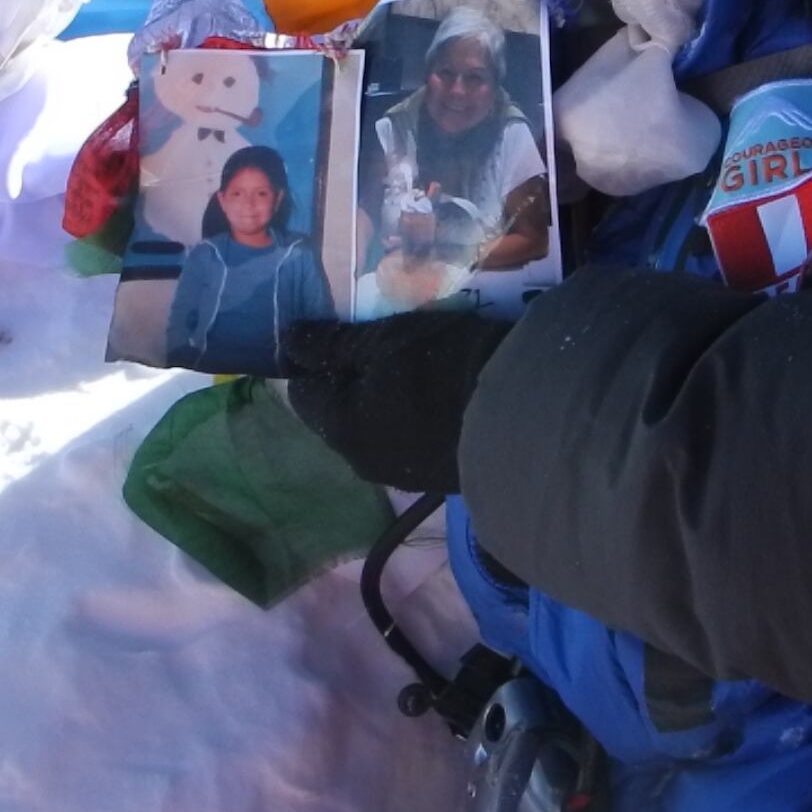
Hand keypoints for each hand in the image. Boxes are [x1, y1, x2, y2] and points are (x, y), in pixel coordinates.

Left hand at [279, 313, 509, 492]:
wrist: (524, 413)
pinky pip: (408, 442)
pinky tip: (438, 397)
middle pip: (340, 414)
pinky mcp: (437, 477)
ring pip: (375, 429)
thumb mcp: (384, 339)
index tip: (343, 334)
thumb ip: (331, 344)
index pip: (303, 391)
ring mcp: (402, 474)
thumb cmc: (443, 365)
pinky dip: (413, 419)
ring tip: (414, 368)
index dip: (315, 359)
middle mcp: (362, 460)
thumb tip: (286, 341)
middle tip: (383, 346)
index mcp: (339, 427)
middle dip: (352, 382)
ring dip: (384, 402)